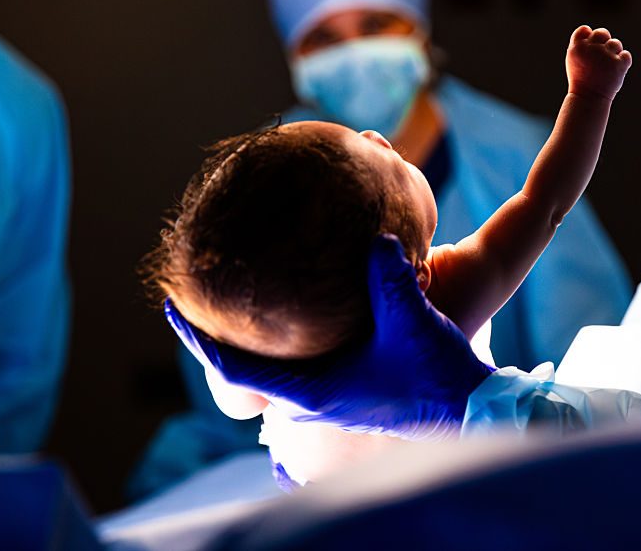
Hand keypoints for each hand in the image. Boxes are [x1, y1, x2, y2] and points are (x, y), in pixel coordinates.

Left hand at [165, 235, 495, 439]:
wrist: (468, 405)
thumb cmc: (434, 373)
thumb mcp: (411, 319)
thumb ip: (389, 275)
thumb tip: (373, 235)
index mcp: (310, 391)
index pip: (234, 369)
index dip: (199, 338)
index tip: (171, 306)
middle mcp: (312, 398)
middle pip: (247, 368)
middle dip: (222, 334)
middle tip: (202, 294)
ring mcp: (330, 396)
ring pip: (276, 366)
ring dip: (255, 337)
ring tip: (240, 298)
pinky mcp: (349, 388)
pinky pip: (303, 363)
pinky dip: (288, 338)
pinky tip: (298, 310)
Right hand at [565, 25, 631, 100]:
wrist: (588, 98)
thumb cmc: (581, 79)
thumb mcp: (574, 60)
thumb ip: (581, 45)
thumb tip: (592, 32)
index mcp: (577, 47)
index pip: (584, 29)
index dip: (588, 36)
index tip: (588, 47)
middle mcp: (591, 48)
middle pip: (602, 33)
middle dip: (604, 41)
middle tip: (602, 56)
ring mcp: (606, 55)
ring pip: (615, 43)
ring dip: (614, 52)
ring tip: (607, 66)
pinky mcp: (619, 64)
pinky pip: (626, 55)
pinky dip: (623, 62)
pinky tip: (615, 71)